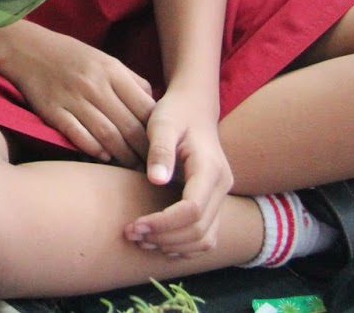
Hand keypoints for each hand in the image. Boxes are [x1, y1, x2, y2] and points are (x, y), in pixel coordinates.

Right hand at [0, 23, 155, 165]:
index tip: (163, 147)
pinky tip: (103, 157)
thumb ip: (130, 81)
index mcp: (112, 71)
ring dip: (122, 155)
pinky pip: (78, 135)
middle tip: (152, 166)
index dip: (157, 132)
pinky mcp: (53, 111)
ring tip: (132, 167)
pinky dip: (93, 149)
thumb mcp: (105, 59)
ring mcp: (73, 98)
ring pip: (107, 135)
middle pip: (129, 126)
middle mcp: (95, 85)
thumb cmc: (71, 56)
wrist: (27, 49)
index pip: (145, 108)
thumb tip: (153, 106)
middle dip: (144, 151)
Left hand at [124, 91, 232, 256]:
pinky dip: (183, 245)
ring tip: (141, 239)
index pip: (192, 210)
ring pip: (205, 239)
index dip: (164, 223)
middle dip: (164, 237)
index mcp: (210, 168)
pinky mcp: (214, 203)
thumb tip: (156, 180)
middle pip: (199, 230)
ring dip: (173, 245)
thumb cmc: (175, 113)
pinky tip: (157, 240)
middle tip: (131, 234)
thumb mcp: (163, 124)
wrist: (194, 107)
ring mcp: (221, 196)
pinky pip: (205, 235)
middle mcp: (222, 186)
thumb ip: (160, 150)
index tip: (135, 225)